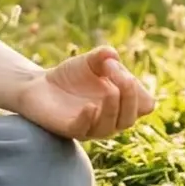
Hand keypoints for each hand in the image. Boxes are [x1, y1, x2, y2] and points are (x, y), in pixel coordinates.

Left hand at [13, 46, 154, 140]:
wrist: (39, 86)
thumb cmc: (71, 76)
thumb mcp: (89, 62)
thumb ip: (102, 56)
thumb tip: (112, 55)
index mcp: (121, 105)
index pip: (145, 105)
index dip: (138, 88)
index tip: (117, 67)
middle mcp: (110, 120)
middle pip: (130, 118)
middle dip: (129, 96)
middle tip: (119, 74)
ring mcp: (90, 128)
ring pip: (111, 127)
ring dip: (113, 107)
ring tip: (109, 88)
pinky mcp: (70, 129)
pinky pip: (83, 130)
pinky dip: (88, 119)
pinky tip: (89, 106)